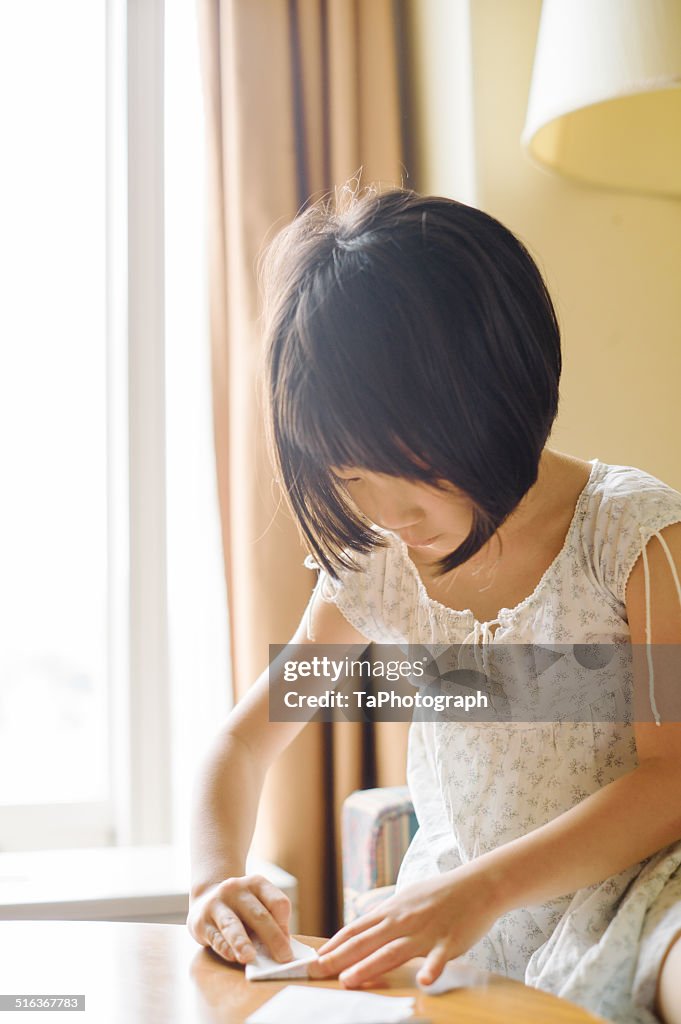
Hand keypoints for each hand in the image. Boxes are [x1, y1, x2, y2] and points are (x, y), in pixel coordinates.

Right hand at [186, 873, 292, 965]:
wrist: (206, 899)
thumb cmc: (241, 910)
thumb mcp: (257, 905)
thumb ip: (270, 922)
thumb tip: (281, 948)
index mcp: (257, 883)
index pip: (278, 902)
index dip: (285, 924)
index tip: (288, 943)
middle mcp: (236, 889)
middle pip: (259, 915)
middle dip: (273, 938)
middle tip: (284, 958)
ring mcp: (217, 903)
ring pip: (233, 925)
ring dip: (242, 942)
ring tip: (250, 957)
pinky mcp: (201, 921)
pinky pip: (215, 937)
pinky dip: (225, 948)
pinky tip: (232, 956)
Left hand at [307, 863, 501, 987]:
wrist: (478, 885)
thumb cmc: (440, 894)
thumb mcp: (407, 899)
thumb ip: (385, 915)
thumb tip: (361, 926)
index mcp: (392, 910)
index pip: (357, 929)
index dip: (335, 944)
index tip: (315, 959)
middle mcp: (403, 920)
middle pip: (366, 941)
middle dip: (339, 958)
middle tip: (316, 972)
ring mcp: (425, 932)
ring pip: (393, 952)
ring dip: (369, 966)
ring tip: (349, 980)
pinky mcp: (449, 942)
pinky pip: (438, 959)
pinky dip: (431, 970)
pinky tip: (423, 982)